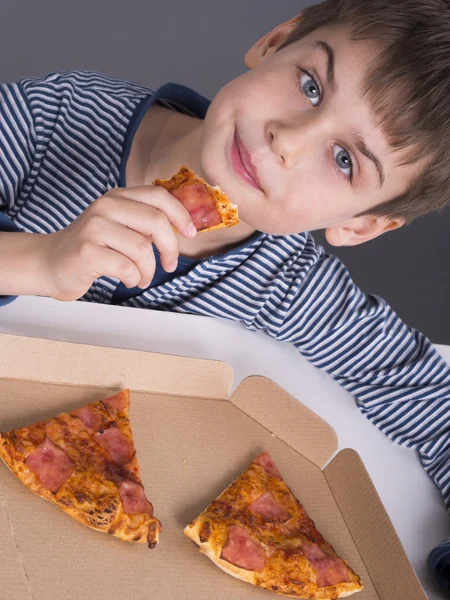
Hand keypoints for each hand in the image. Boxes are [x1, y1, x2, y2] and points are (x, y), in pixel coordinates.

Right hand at [36, 186, 196, 300]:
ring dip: (149, 270)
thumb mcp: (119, 226)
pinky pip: (126, 267)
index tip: (190, 233)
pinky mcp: (87, 251)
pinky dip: (134, 278)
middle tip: (169, 265)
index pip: (158, 195)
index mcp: (117, 197)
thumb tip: (183, 228)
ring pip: (142, 249)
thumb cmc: (93, 247)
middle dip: (170, 248)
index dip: (180, 214)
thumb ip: (145, 222)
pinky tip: (129, 280)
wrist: (52, 262)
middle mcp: (105, 207)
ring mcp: (94, 227)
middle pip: (156, 222)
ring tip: (142, 278)